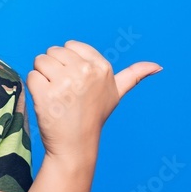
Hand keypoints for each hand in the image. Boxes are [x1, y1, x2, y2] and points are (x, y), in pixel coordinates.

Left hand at [26, 41, 160, 165]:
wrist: (76, 145)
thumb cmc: (93, 117)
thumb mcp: (116, 93)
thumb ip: (134, 76)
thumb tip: (158, 66)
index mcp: (102, 67)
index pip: (70, 46)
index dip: (67, 62)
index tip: (75, 82)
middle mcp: (86, 72)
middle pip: (52, 52)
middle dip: (53, 69)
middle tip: (64, 92)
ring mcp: (66, 83)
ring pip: (40, 61)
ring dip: (42, 77)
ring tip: (55, 95)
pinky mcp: (47, 94)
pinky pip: (32, 76)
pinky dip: (34, 88)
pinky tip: (46, 102)